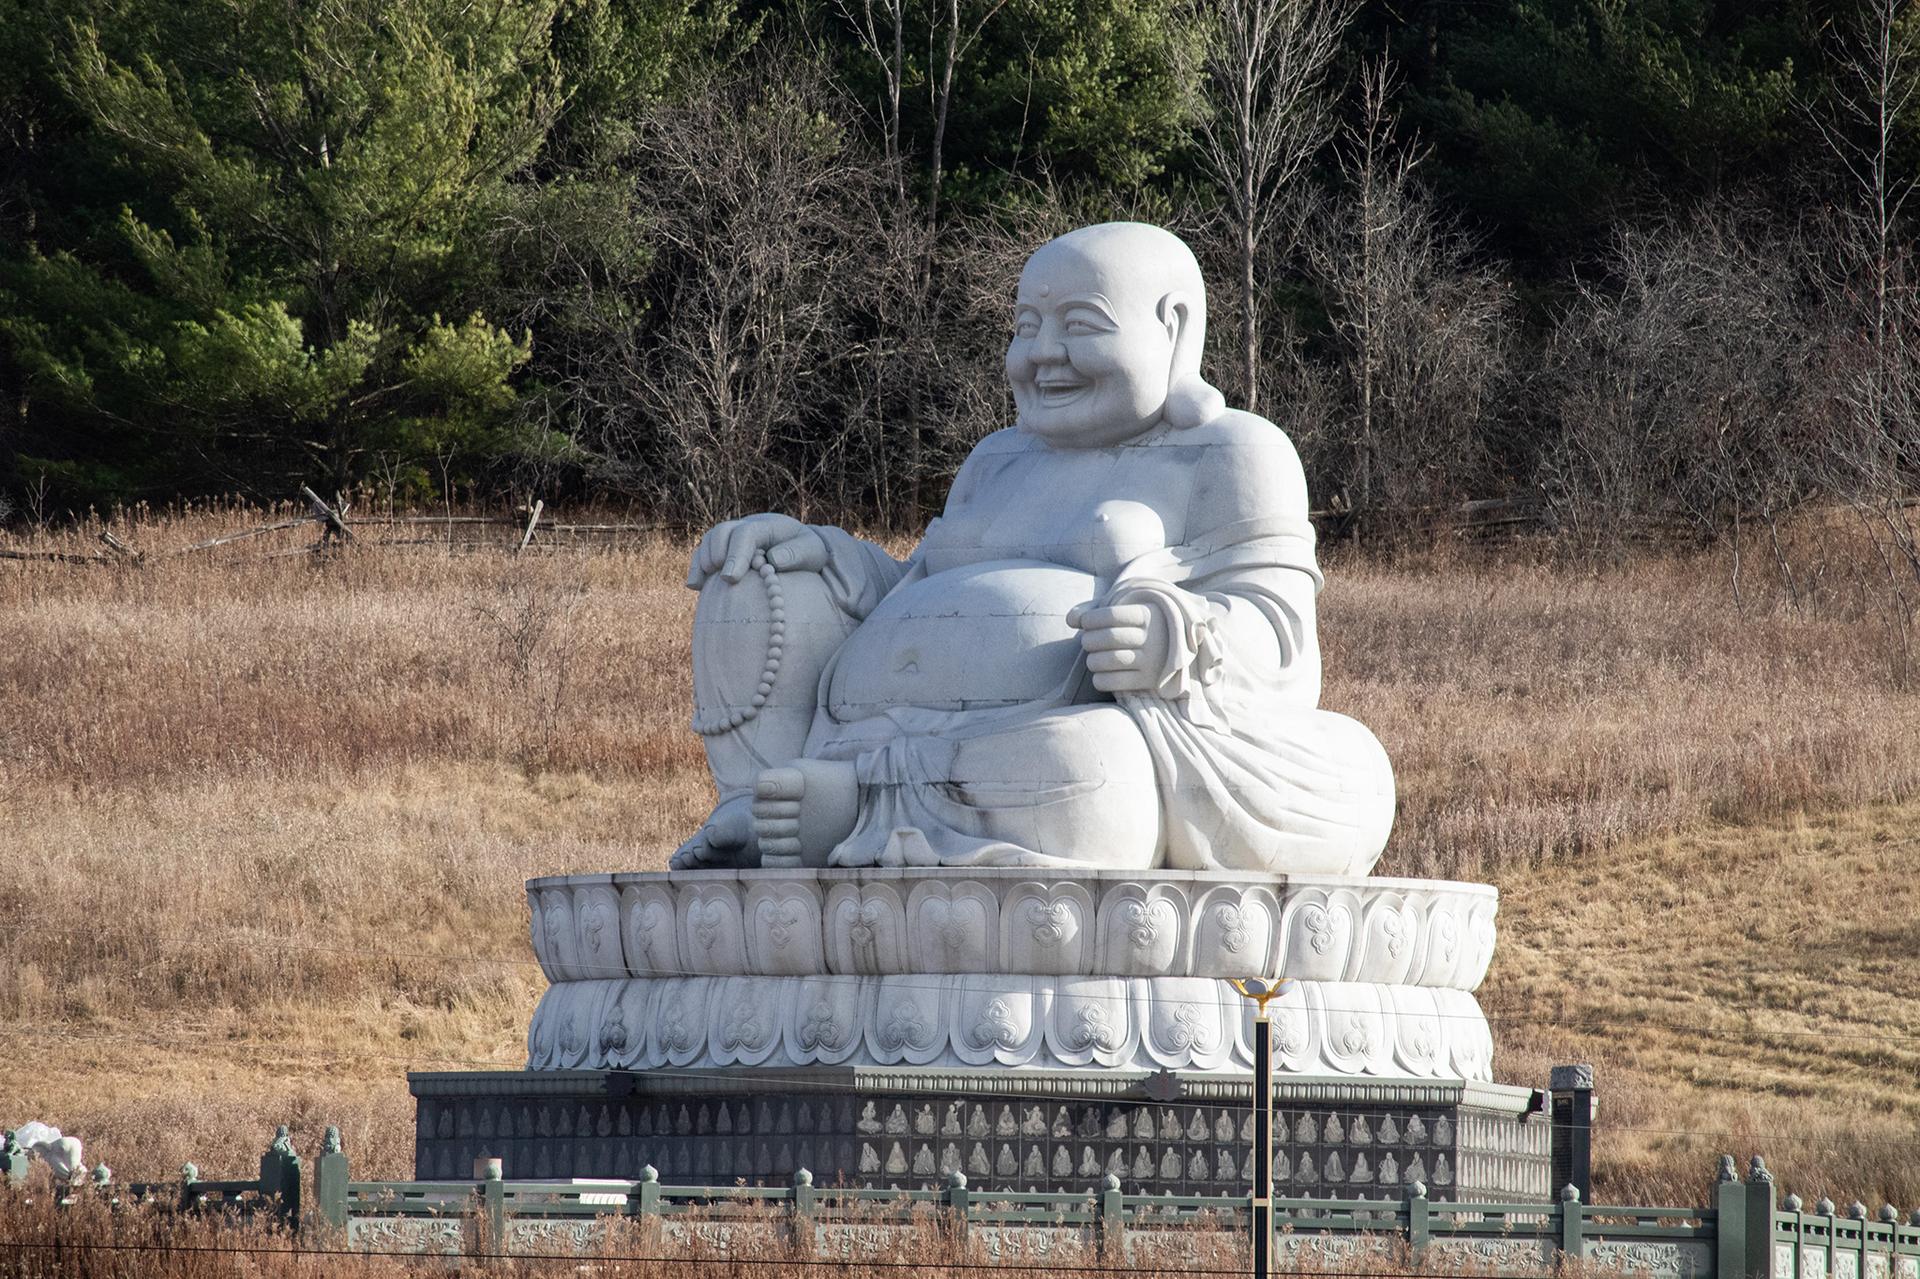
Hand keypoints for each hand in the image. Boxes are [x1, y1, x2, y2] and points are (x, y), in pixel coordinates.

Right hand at [687, 514, 828, 588]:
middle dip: (717, 555)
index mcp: (768, 525)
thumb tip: (773, 559)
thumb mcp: (812, 552)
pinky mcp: (724, 550)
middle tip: (724, 580)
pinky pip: (702, 554)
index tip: (730, 578)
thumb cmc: (807, 553)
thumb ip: (797, 554)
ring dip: (705, 560)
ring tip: (709, 582)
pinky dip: (697, 568)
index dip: (735, 554)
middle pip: (721, 532)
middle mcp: (747, 527)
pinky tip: (695, 586)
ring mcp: (733, 537)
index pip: (746, 533)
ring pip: (709, 540)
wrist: (801, 550)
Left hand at [1067, 601, 1169, 693]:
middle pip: (1110, 637)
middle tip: (1086, 642)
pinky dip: (1099, 680)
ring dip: (1092, 660)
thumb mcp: (1121, 610)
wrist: (1172, 647)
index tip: (1085, 623)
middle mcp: (1153, 637)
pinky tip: (1098, 674)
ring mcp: (1153, 660)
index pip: (1112, 615)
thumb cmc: (1135, 625)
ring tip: (1092, 658)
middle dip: (1089, 640)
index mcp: (1148, 615)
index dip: (1091, 619)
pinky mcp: (1149, 681)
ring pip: (1111, 660)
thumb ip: (1092, 610)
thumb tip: (1070, 620)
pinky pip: (1116, 682)